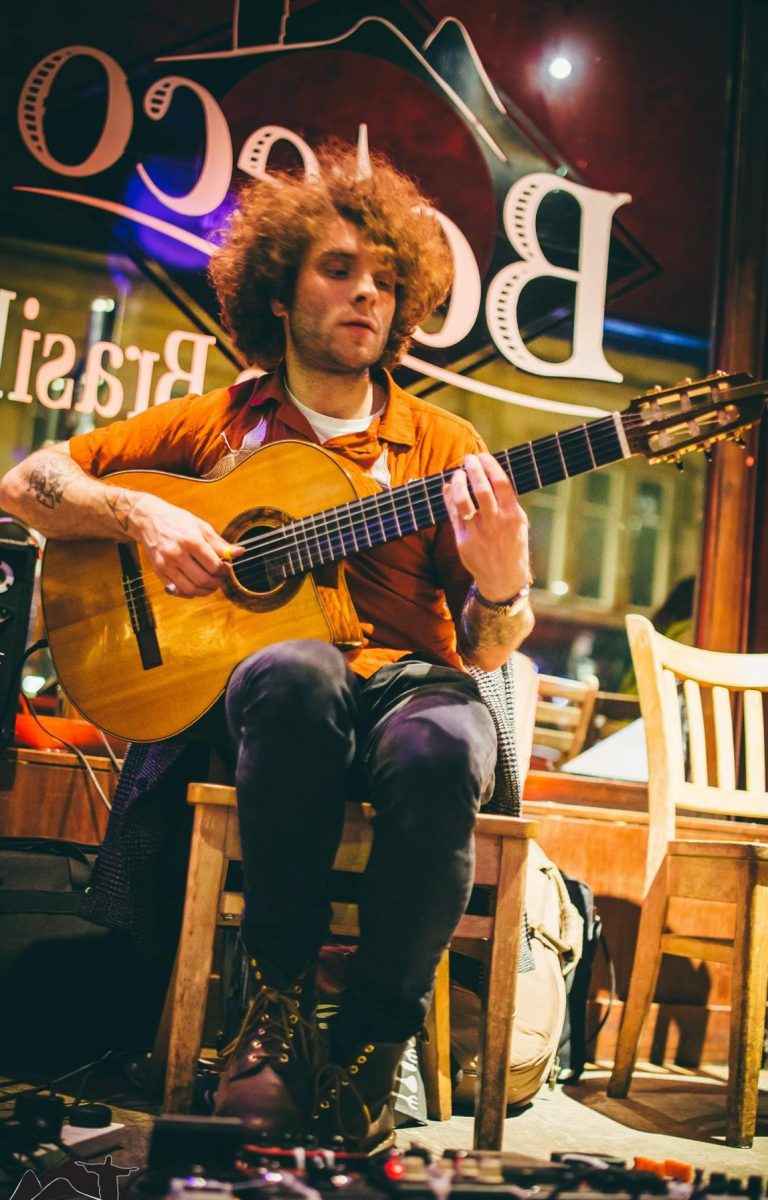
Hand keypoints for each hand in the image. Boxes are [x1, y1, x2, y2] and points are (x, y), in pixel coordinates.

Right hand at [131, 492, 243, 597]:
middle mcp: (177, 553)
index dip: (224, 570)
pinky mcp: (158, 571)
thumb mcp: (201, 526)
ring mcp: (166, 564)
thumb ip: (220, 543)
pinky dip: (190, 593)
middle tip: (220, 578)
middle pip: (204, 579)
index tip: (226, 568)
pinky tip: (195, 585)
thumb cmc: (176, 521)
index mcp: (191, 540)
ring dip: (205, 591)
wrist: (147, 519)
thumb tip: (239, 552)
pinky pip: (177, 590)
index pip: (214, 565)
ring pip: (190, 589)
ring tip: (210, 584)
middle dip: (217, 583)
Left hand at [443, 452, 530, 600]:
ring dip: (458, 482)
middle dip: (473, 469)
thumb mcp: (518, 523)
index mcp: (514, 516)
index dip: (490, 466)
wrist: (503, 579)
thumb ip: (506, 501)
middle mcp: (497, 523)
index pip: (502, 483)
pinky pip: (453, 514)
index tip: (483, 456)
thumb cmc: (511, 546)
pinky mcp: (464, 541)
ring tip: (458, 473)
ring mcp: (479, 532)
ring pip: (463, 501)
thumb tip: (489, 474)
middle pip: (482, 489)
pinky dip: (449, 498)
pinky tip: (448, 488)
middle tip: (468, 458)